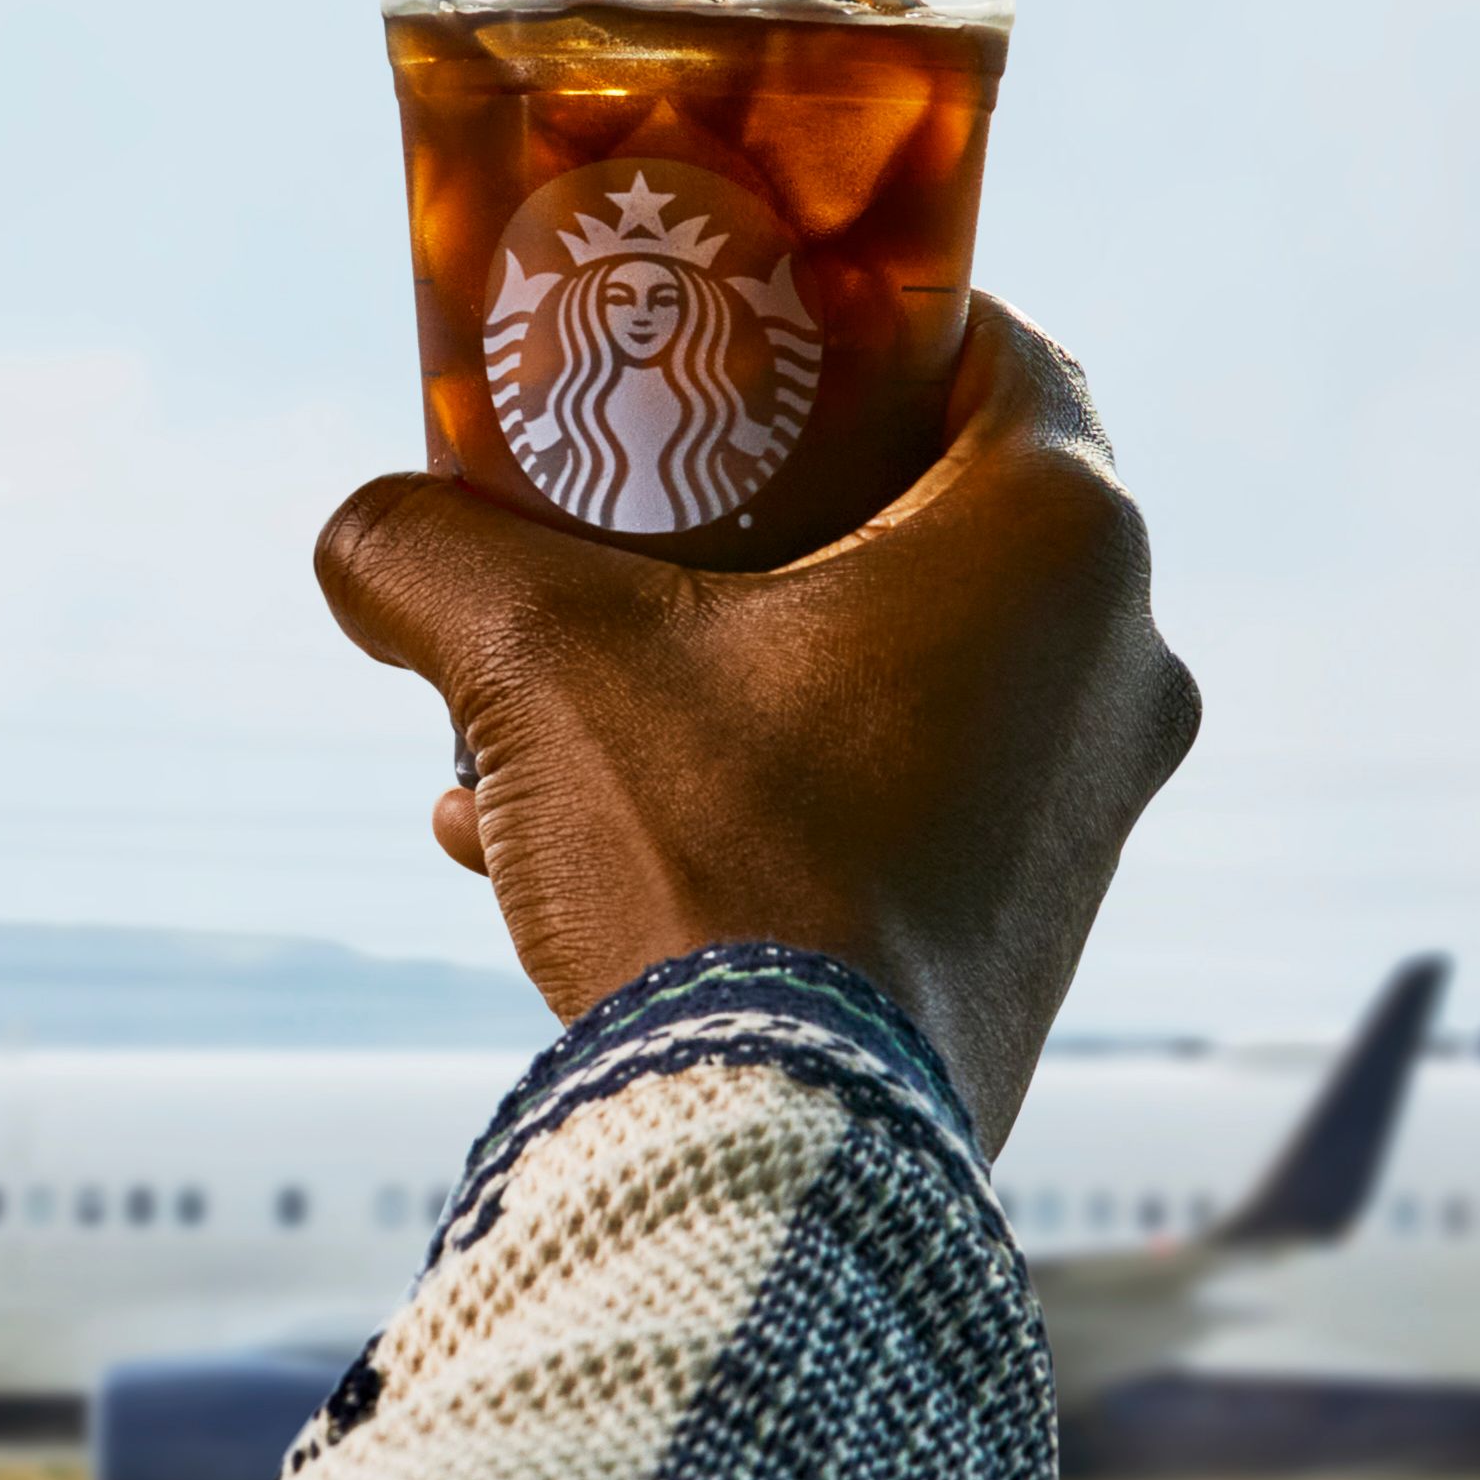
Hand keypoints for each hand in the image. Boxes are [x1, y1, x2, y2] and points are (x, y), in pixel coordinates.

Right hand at [314, 299, 1197, 1148]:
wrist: (787, 1158)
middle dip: (748, 521)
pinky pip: (889, 801)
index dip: (858, 322)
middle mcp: (1121, 663)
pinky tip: (553, 841)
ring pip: (889, 674)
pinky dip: (750, 791)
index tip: (740, 337)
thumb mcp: (532, 659)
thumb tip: (359, 536)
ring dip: (716, 674)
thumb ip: (427, 551)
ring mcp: (1093, 810)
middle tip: (614, 517)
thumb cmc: (709, 864)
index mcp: (1064, 539)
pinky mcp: (1037, 931)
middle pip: (923, 517)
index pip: (993, 347)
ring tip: (533, 716)